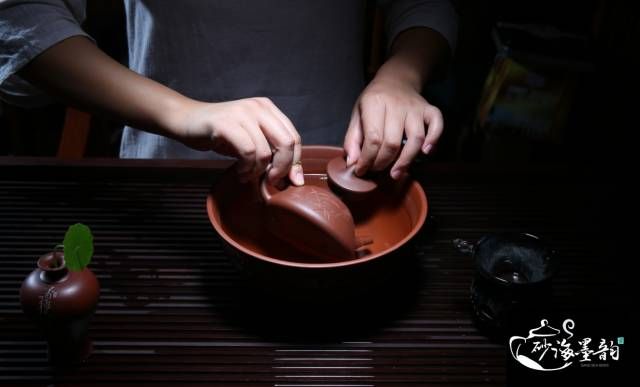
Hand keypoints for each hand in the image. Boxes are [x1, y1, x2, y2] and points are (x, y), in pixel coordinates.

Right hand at [175, 97, 303, 184]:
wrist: (186, 120)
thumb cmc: (220, 133)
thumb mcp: (250, 139)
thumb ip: (270, 151)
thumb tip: (292, 177)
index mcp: (268, 109)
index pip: (294, 137)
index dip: (296, 162)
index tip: (292, 181)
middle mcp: (258, 107)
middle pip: (286, 143)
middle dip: (283, 168)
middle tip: (271, 181)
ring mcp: (242, 113)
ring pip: (265, 151)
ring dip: (257, 171)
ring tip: (246, 175)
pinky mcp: (226, 123)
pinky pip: (247, 152)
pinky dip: (245, 168)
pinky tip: (239, 172)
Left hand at [343, 74, 442, 179]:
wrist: (396, 80)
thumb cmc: (374, 101)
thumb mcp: (357, 114)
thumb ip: (352, 139)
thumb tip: (352, 162)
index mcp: (375, 103)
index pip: (373, 138)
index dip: (367, 159)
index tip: (362, 170)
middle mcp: (397, 105)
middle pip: (393, 142)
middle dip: (383, 162)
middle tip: (376, 170)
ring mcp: (415, 107)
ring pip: (415, 138)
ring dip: (406, 160)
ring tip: (396, 173)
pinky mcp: (429, 110)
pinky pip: (437, 125)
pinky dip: (434, 139)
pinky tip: (426, 152)